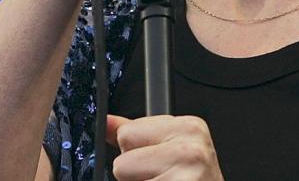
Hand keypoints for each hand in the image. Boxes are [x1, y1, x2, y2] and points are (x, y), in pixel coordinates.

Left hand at [106, 113, 224, 180]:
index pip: (127, 133)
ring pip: (125, 178)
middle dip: (135, 171)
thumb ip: (136, 133)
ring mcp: (187, 175)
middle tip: (160, 176)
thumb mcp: (169, 148)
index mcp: (190, 127)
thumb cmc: (191, 179)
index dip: (136, 153)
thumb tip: (106, 122)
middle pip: (123, 159)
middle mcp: (192, 149)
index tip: (158, 161)